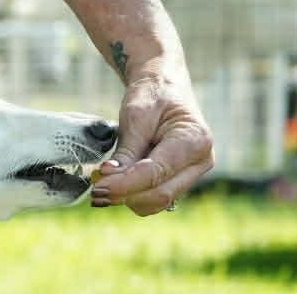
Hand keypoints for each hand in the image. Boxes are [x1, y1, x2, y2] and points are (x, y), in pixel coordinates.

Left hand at [92, 67, 214, 214]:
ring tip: (105, 182)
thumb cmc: (152, 97)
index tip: (97, 186)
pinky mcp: (178, 181)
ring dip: (127, 198)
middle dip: (124, 195)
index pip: (156, 174)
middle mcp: (200, 161)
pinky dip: (132, 196)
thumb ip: (125, 152)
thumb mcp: (135, 118)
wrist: (164, 88)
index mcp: (195, 140)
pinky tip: (116, 183)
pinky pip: (153, 199)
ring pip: (155, 202)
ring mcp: (191, 174)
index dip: (124, 185)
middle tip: (95, 189)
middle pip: (159, 195)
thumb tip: (107, 179)